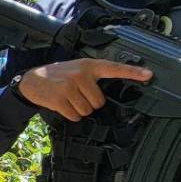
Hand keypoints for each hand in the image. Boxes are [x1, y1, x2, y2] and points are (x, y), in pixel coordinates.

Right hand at [17, 59, 151, 122]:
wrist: (32, 80)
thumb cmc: (57, 76)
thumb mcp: (76, 69)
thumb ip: (93, 76)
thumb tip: (107, 94)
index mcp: (88, 66)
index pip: (114, 68)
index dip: (133, 73)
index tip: (149, 75)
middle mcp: (80, 74)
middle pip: (99, 102)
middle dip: (88, 103)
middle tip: (76, 95)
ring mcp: (69, 86)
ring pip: (86, 110)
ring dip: (78, 110)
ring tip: (68, 99)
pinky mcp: (59, 98)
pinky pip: (74, 115)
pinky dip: (70, 114)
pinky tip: (62, 105)